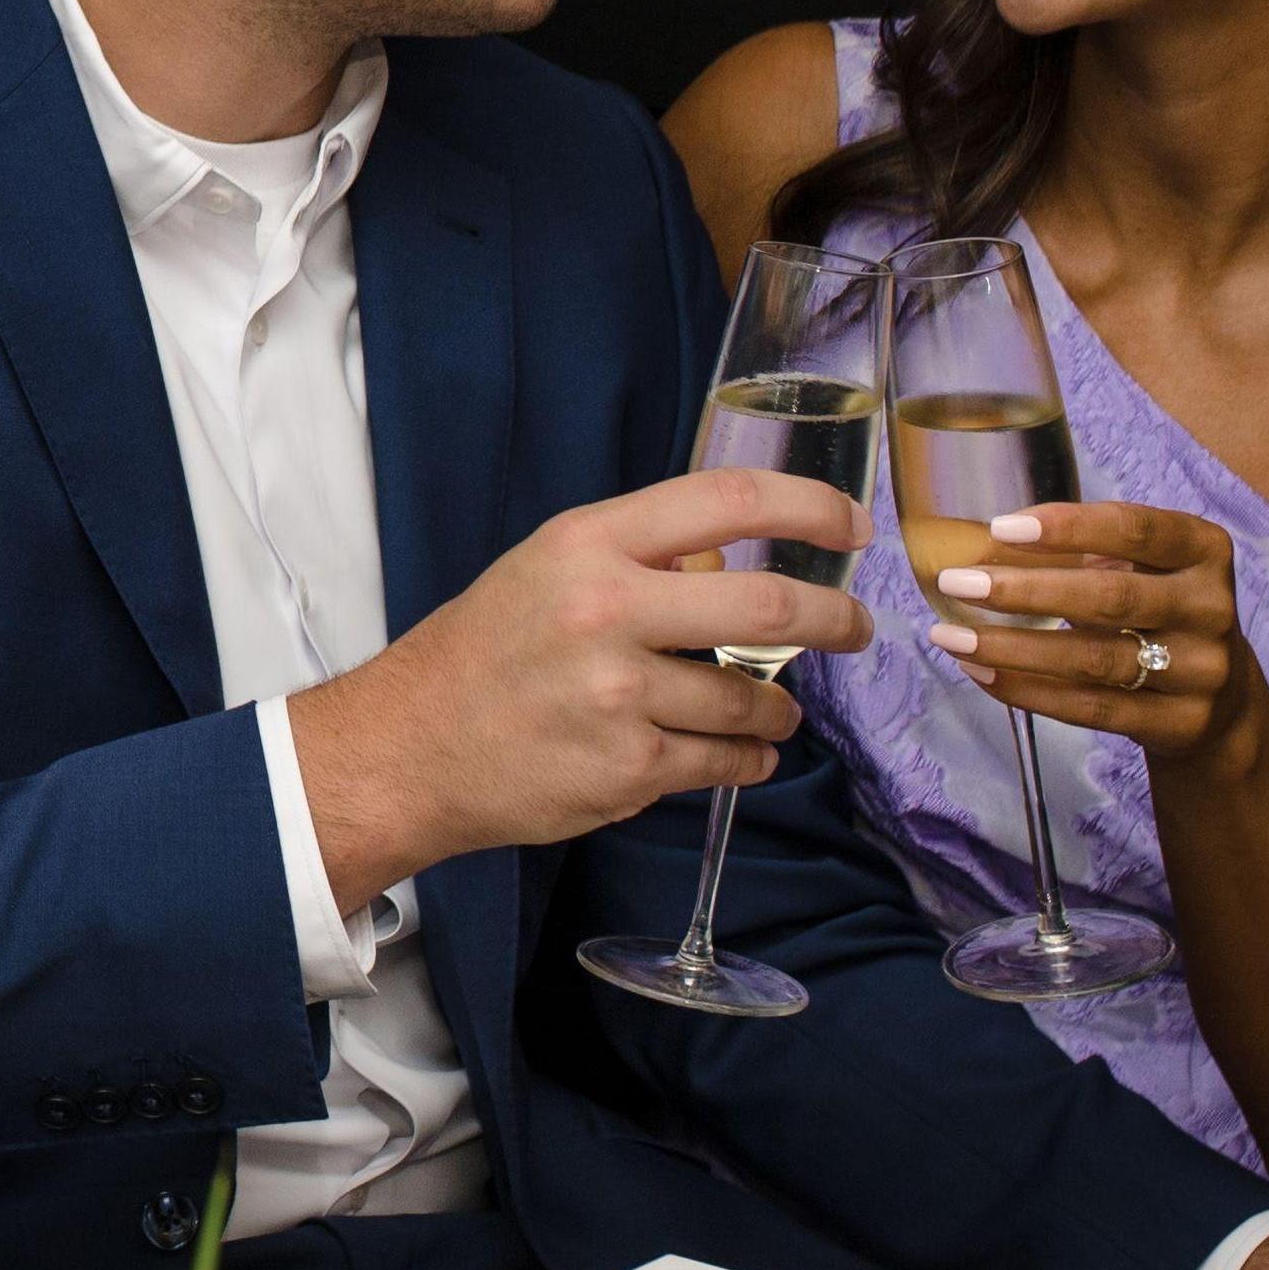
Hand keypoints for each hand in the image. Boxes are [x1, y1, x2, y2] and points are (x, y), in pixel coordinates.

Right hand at [291, 469, 873, 911]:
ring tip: (776, 709)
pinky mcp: (626, 769)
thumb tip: (737, 560)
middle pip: (767, 607)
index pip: (727, 499)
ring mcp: (619, 696)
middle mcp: (609, 610)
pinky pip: (721, 761)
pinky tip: (746, 751)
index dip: (808, 506)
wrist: (413, 744)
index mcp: (592, 542)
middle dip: (835, 619)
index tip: (852, 525)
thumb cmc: (488, 646)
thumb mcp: (551, 565)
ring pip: (749, 699)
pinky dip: (748, 757)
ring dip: (779, 707)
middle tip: (855, 627)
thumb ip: (641, 554)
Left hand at [925, 499, 1260, 769]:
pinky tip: (984, 675)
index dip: (1069, 526)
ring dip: (1012, 648)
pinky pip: (1093, 708)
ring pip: (1094, 659)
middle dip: (1024, 590)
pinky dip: (1030, 691)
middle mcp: (1210, 608)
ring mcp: (1200, 671)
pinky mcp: (1180, 723)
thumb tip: (986, 545)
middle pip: (1109, 597)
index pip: (1135, 528)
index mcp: (1204, 550)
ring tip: (952, 637)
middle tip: (957, 583)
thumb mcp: (1148, 566)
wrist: (1223, 701)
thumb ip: (1091, 550)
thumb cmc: (1160, 609)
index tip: (1000, 527)